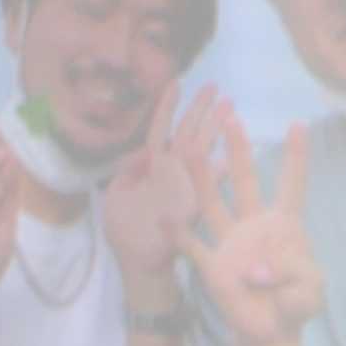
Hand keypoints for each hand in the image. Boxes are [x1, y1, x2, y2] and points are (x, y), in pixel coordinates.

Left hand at [99, 87, 209, 290]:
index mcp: (151, 166)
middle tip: (215, 86)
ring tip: (230, 105)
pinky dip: (217, 165)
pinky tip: (229, 152)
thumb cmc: (125, 233)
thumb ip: (127, 171)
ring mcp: (185, 185)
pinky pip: (208, 179)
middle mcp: (170, 171)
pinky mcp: (194, 203)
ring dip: (215, 127)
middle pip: (187, 131)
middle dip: (200, 108)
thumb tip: (141, 152)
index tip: (176, 82)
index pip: (160, 129)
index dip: (167, 106)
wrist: (139, 263)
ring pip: (201, 147)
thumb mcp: (115, 196)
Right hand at [178, 99, 325, 345]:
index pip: (292, 185)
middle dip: (239, 151)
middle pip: (246, 181)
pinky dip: (179, 233)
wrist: (270, 333)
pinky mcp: (213, 265)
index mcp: (284, 225)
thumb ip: (293, 275)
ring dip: (202, 178)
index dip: (296, 157)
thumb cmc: (295, 305)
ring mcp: (230, 242)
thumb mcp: (310, 292)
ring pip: (213, 203)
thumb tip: (255, 270)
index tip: (298, 125)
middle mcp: (254, 224)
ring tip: (188, 150)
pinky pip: (192, 245)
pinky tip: (164, 217)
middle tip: (231, 118)